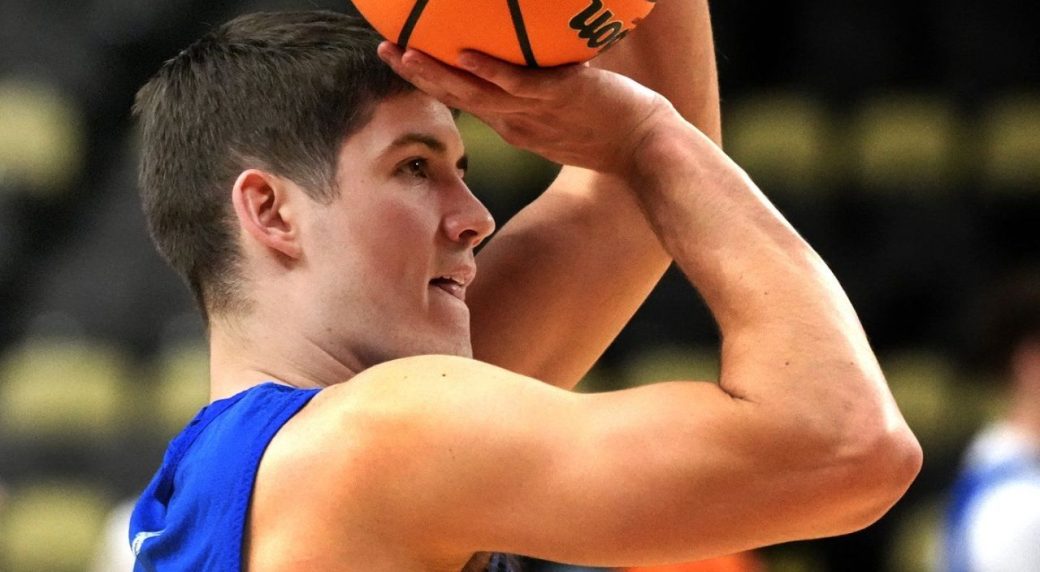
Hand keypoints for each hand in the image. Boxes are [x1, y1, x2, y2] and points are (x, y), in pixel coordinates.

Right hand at [376, 42, 674, 175]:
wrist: (649, 148)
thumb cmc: (612, 126)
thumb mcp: (568, 111)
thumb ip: (546, 89)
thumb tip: (537, 61)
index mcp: (514, 123)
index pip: (463, 100)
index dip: (430, 81)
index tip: (403, 60)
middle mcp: (517, 120)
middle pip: (456, 97)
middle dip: (417, 75)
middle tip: (383, 50)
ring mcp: (535, 111)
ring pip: (475, 94)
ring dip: (436, 75)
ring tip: (403, 53)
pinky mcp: (559, 99)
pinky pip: (519, 85)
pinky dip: (489, 72)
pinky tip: (465, 55)